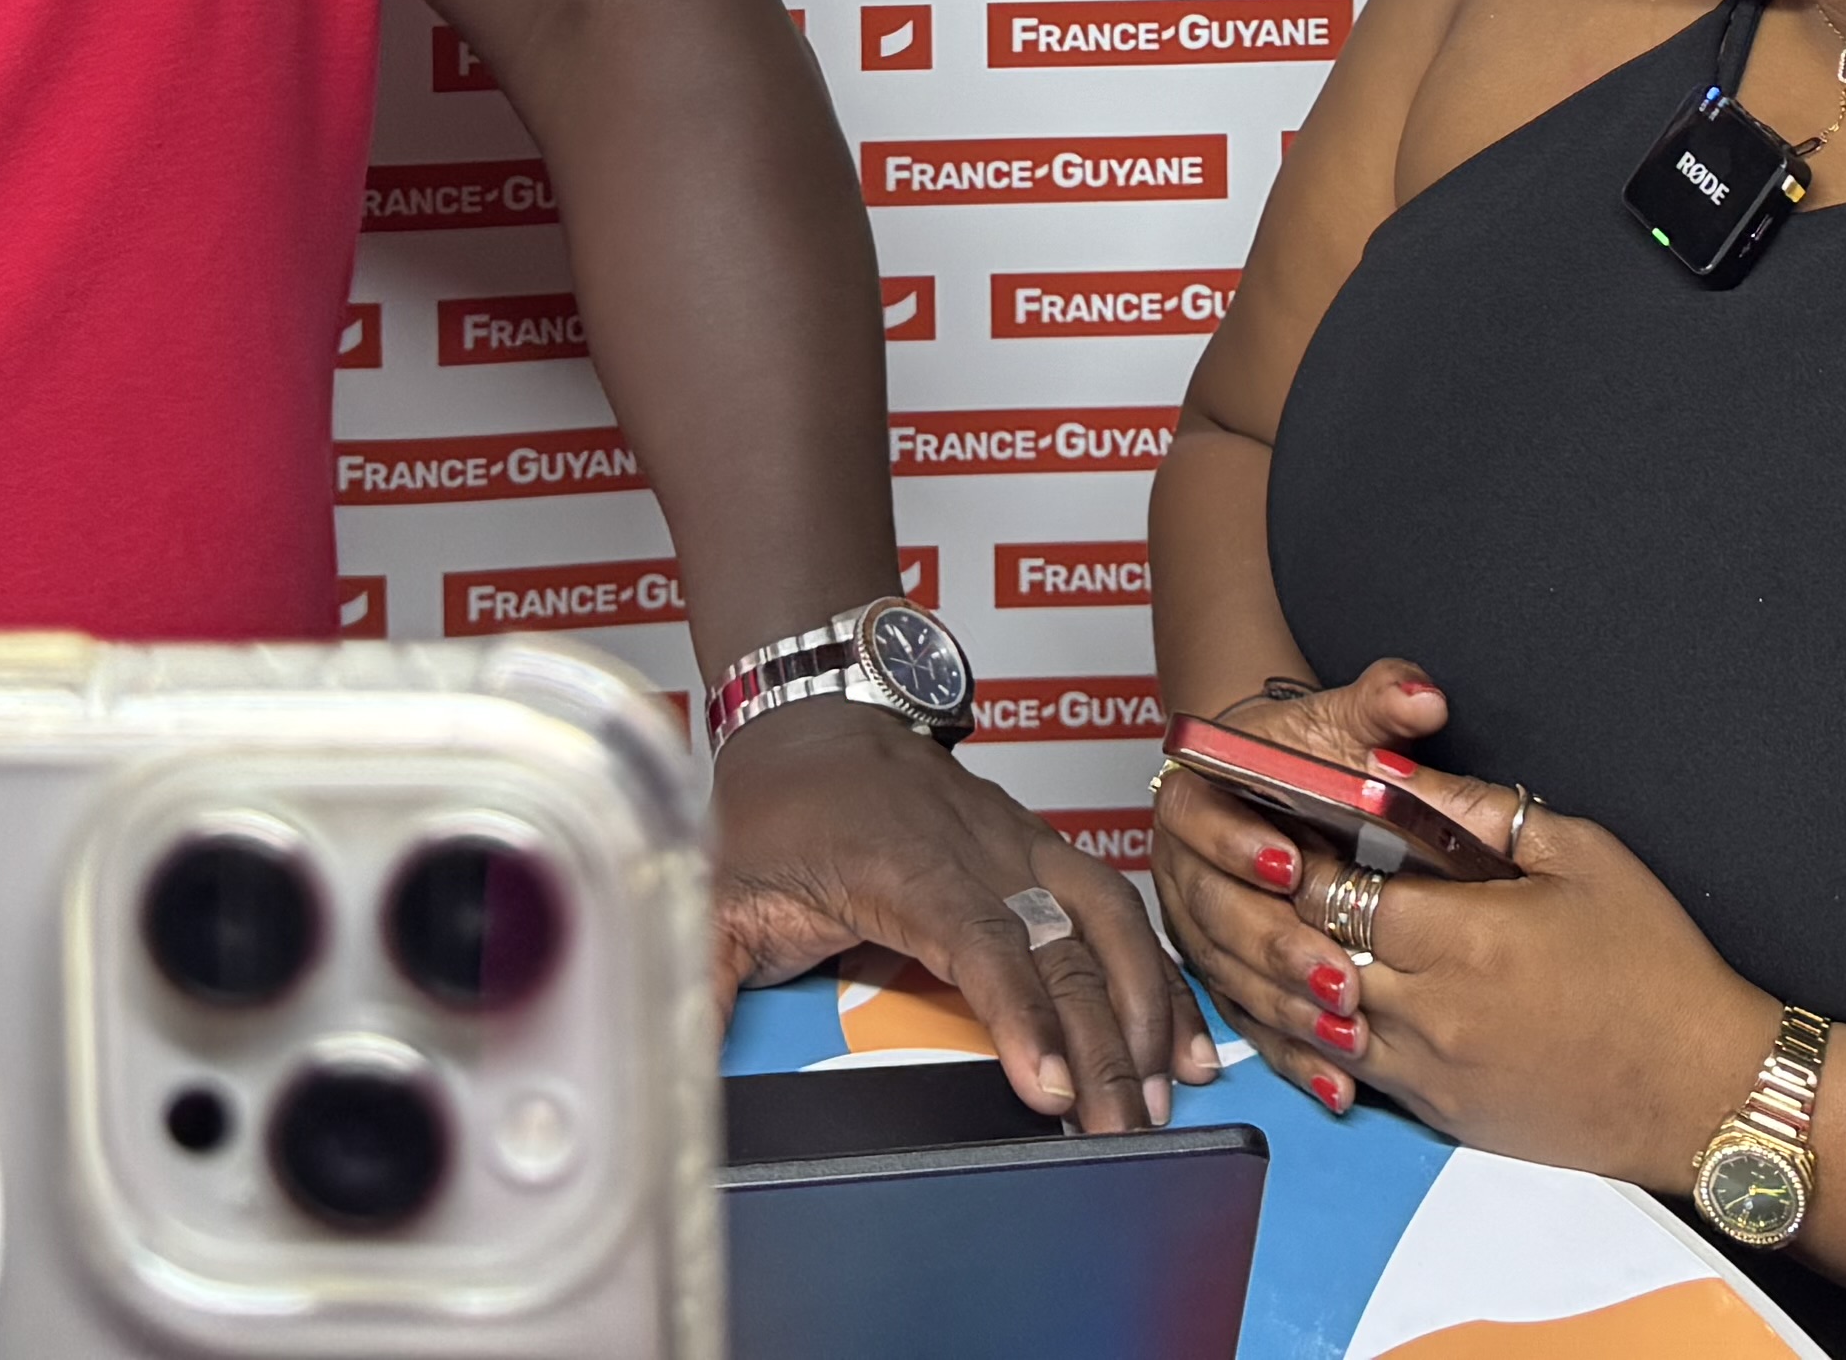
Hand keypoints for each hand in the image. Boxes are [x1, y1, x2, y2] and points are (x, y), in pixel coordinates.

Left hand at [713, 701, 1207, 1128]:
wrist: (816, 710)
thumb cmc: (772, 802)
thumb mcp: (717, 889)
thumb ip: (696, 981)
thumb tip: (664, 1066)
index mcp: (901, 861)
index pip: (979, 942)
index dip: (1021, 1017)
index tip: (1051, 1090)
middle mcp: (980, 847)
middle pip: (1061, 949)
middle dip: (1102, 1047)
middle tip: (1124, 1134)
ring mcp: (1023, 842)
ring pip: (1109, 923)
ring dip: (1145, 1010)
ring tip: (1164, 1095)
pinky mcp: (1047, 847)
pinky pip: (1120, 907)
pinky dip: (1159, 972)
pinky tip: (1182, 1038)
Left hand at [1162, 679, 1767, 1182]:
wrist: (1702, 1090)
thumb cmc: (1653, 962)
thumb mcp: (1578, 853)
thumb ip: (1477, 809)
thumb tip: (1399, 774)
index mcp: (1460, 936)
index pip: (1334, 891)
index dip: (1301, 855)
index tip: (1281, 824)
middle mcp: (1429, 1010)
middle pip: (1317, 955)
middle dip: (1288, 914)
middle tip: (1265, 873)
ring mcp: (1431, 1072)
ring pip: (1326, 1020)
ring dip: (1305, 978)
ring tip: (1291, 932)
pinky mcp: (1444, 1115)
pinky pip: (1363, 1070)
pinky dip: (1341, 1033)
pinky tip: (1338, 998)